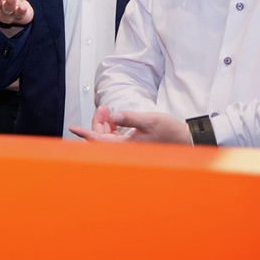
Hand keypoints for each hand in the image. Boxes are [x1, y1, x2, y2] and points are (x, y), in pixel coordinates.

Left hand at [70, 107, 190, 144]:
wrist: (186, 140)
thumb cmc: (171, 133)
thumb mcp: (150, 121)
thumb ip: (131, 118)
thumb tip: (115, 115)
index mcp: (126, 147)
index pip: (99, 141)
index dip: (85, 133)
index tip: (73, 128)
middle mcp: (125, 150)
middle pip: (101, 138)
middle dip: (98, 122)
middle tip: (103, 108)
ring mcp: (129, 149)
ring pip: (107, 138)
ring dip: (105, 124)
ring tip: (108, 110)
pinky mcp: (133, 146)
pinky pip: (115, 139)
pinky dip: (112, 128)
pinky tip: (115, 119)